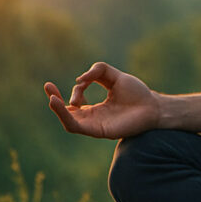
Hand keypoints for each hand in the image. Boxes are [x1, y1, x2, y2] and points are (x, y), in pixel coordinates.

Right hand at [44, 62, 160, 138]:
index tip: (83, 80)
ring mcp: (95, 125)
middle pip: (67, 113)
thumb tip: (79, 80)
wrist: (153, 106)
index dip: (75, 88)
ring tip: (51, 98)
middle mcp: (93, 118)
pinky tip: (64, 105)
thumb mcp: (115, 76)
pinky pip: (77, 127)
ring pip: (69, 121)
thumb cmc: (137, 93)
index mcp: (96, 108)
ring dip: (58, 110)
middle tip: (47, 86)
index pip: (76, 100)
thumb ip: (98, 70)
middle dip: (55, 100)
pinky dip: (66, 117)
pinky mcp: (98, 131)